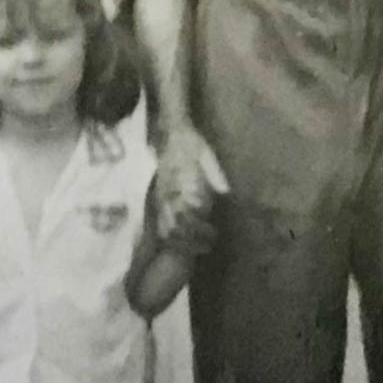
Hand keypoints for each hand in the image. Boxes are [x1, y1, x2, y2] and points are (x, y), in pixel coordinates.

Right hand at [153, 125, 228, 251]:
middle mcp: (168, 193)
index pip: (188, 211)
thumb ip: (214, 173)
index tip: (214, 231)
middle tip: (210, 243)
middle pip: (176, 226)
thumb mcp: (206, 153)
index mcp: (180, 181)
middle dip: (193, 239)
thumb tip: (226, 192)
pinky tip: (184, 242)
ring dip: (182, 243)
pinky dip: (171, 239)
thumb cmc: (191, 144)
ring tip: (199, 247)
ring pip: (166, 230)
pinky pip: (159, 226)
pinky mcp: (157, 200)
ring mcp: (160, 198)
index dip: (201, 226)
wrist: (170, 135)